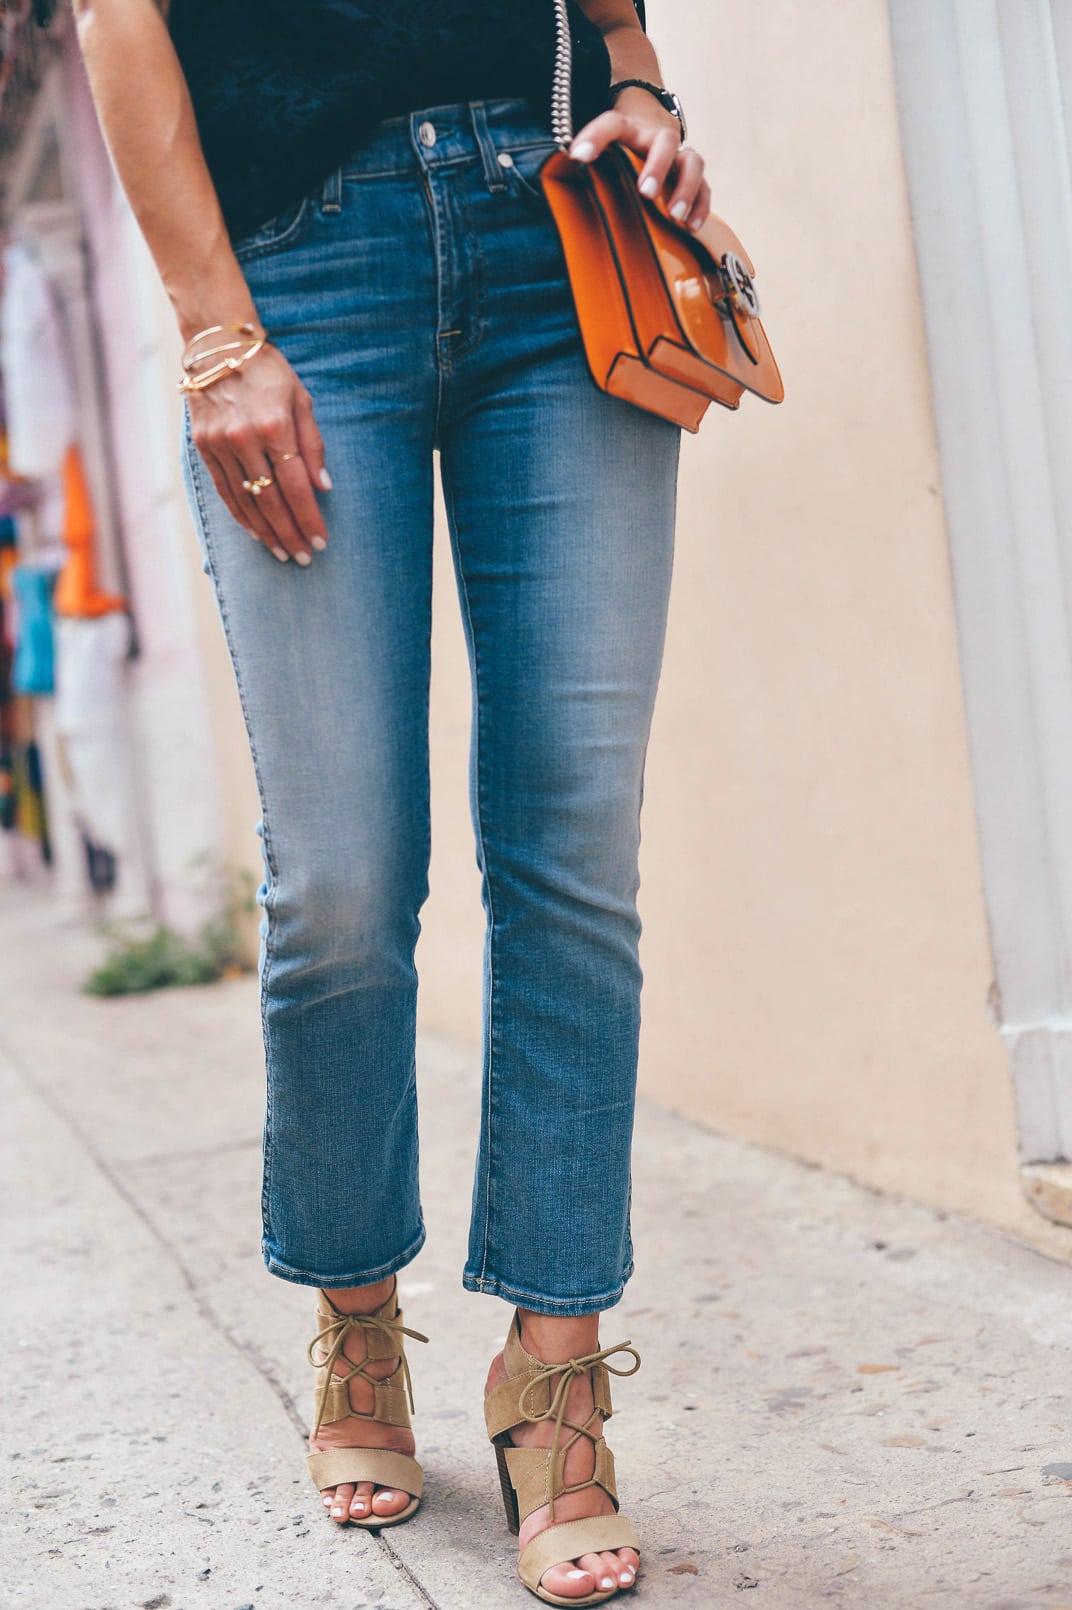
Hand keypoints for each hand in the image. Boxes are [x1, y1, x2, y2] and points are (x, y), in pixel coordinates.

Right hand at [187, 342, 330, 563]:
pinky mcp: (203, 446)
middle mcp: (245, 438)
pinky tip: (256, 533)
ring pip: (246, 501)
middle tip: (303, 558)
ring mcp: (220, 444)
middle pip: (271, 501)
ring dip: (266, 532)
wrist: (219, 347)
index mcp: (275, 426)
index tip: (320, 540)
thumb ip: (312, 444)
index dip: (309, 518)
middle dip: (289, 533)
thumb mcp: (301, 400)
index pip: (296, 486)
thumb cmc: (269, 372)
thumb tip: (322, 486)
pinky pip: (225, 490)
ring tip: (282, 552)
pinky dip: (241, 516)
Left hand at [567, 89, 709, 233]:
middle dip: (657, 167)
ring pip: (692, 162)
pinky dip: (701, 206)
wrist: (648, 131)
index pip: (611, 124)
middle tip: (645, 192)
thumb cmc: (620, 151)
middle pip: (665, 142)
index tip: (577, 156)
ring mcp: (678, 156)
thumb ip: (587, 167)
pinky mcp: (692, 175)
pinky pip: (705, 187)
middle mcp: (656, 138)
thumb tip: (560, 196)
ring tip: (674, 216)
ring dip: (686, 188)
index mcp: (629, 129)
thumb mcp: (603, 151)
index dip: (594, 137)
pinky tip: (691, 228)